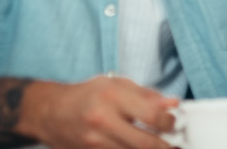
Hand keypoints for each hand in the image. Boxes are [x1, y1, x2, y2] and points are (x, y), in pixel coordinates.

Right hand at [21, 75, 176, 148]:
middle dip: (166, 145)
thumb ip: (147, 95)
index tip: (174, 122)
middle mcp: (102, 120)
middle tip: (175, 142)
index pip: (151, 115)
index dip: (169, 122)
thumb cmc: (87, 95)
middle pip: (145, 143)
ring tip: (161, 146)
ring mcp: (95, 142)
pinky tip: (138, 147)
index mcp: (112, 96)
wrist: (52, 112)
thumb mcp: (117, 84)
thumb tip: (173, 105)